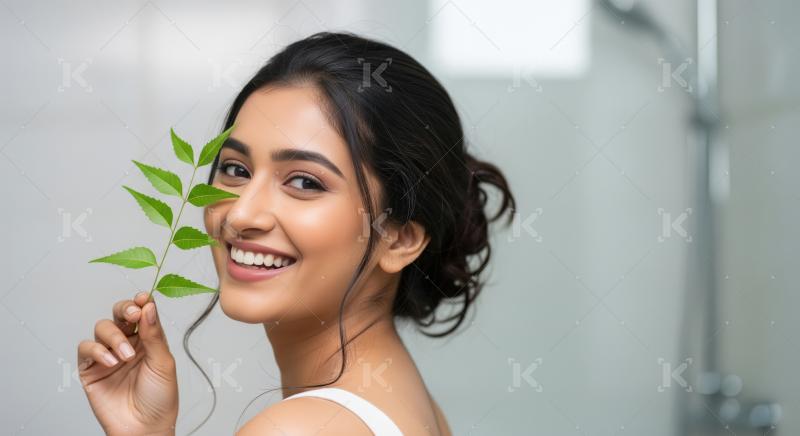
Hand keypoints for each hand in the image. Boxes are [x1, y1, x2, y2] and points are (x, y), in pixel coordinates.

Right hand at [77, 292, 178, 434]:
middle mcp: (128, 343)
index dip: (141, 302)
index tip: (144, 298)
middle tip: (132, 313)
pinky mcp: (91, 369)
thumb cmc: (160, 398)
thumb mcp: (164, 363)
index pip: (142, 312)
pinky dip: (97, 351)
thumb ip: (154, 334)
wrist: (144, 428)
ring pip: (102, 328)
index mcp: (148, 339)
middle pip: (119, 314)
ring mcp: (108, 355)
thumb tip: (149, 305)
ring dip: (114, 336)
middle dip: (124, 309)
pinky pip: (86, 348)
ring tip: (127, 356)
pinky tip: (112, 362)